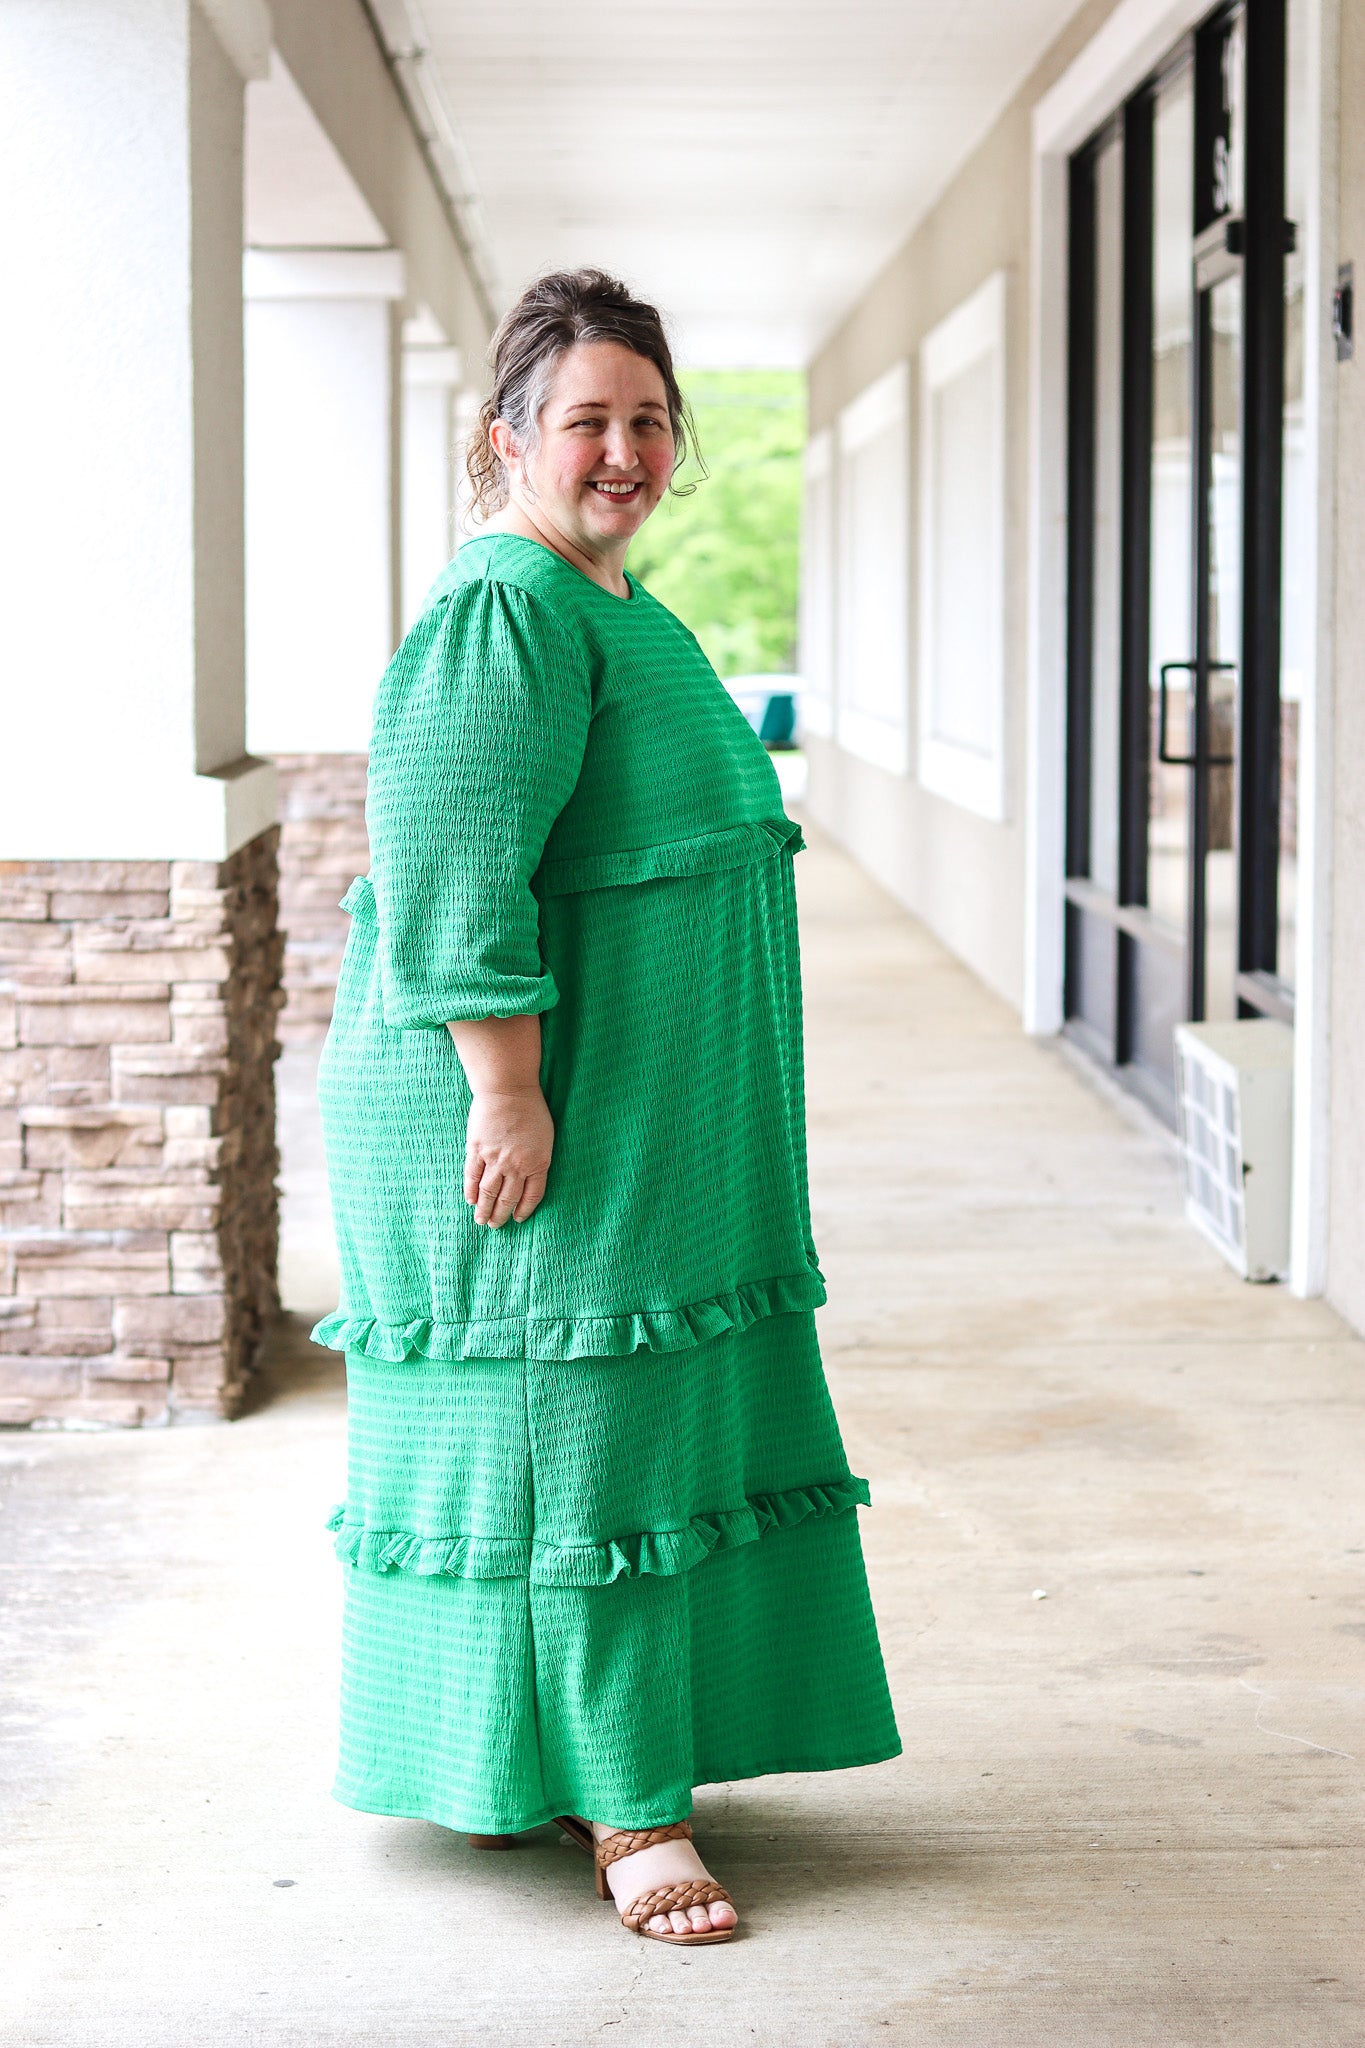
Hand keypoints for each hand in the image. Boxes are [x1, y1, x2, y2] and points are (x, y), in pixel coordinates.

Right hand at [463, 1085, 553, 1226]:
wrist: (508, 1089)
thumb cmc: (531, 1109)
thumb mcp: (545, 1137)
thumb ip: (538, 1159)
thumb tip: (528, 1177)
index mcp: (538, 1163)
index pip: (532, 1196)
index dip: (524, 1210)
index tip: (518, 1219)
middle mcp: (516, 1166)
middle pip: (508, 1198)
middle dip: (501, 1215)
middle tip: (496, 1226)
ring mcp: (495, 1159)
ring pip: (488, 1192)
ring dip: (484, 1209)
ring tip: (481, 1221)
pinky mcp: (477, 1150)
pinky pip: (472, 1176)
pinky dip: (470, 1191)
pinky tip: (470, 1200)